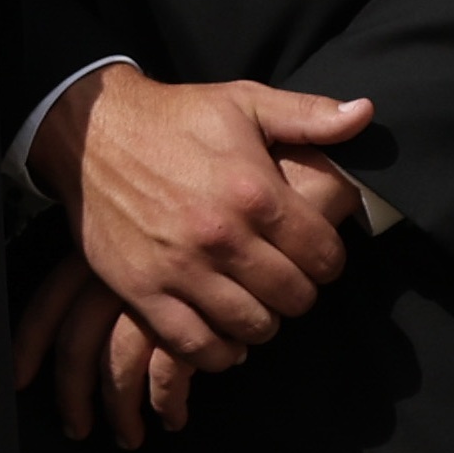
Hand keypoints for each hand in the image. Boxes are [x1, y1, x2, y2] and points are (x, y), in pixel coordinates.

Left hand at [8, 248, 196, 447]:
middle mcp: (114, 281)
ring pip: (116, 371)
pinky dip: (167, 405)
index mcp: (93, 259)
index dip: (27, 347)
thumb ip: (107, 277)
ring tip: (127, 437)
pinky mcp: (191, 325)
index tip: (18, 379)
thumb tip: (79, 336)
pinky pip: (167, 378)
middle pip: (75, 349)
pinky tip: (172, 418)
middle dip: (72, 397)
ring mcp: (151, 304)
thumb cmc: (186, 239)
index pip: (46, 306)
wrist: (240, 227)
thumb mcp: (135, 245)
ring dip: (120, 413)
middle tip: (76, 428)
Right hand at [32, 61, 367, 372]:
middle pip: (294, 298)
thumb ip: (308, 115)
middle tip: (281, 276)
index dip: (327, 259)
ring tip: (252, 300)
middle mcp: (221, 236)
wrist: (87, 132)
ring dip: (261, 319)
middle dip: (297, 290)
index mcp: (255, 194)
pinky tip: (221, 329)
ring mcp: (179, 268)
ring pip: (252, 326)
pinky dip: (217, 350)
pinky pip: (196, 345)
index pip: (325, 257)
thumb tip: (366, 113)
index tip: (311, 253)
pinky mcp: (141, 289)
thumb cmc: (173, 118)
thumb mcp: (243, 102)